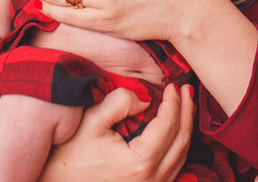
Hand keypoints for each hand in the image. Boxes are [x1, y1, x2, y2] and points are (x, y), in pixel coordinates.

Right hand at [39, 84, 194, 181]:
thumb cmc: (70, 155)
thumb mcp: (91, 121)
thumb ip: (120, 102)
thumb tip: (145, 100)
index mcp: (140, 161)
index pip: (168, 125)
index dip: (174, 103)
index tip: (173, 86)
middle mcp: (151, 179)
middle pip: (182, 141)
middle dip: (187, 113)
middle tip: (186, 91)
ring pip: (181, 157)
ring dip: (185, 130)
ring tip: (184, 108)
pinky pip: (173, 169)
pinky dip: (177, 147)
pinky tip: (174, 132)